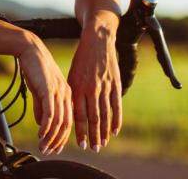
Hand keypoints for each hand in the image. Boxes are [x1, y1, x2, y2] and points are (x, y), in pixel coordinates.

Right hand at [18, 36, 72, 154]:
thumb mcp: (41, 90)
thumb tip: (41, 123)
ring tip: (43, 146)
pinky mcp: (49, 90)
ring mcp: (58, 92)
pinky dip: (46, 126)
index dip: (63, 137)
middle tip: (49, 152)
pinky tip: (41, 134)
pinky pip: (50, 113)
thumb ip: (42, 106)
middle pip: (66, 124)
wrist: (30, 50)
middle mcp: (66, 94)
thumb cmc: (35, 68)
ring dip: (51, 137)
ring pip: (58, 121)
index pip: (69, 121)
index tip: (55, 148)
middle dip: (58, 141)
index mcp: (67, 94)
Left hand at [67, 23, 121, 150]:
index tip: (80, 144)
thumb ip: (73, 93)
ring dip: (104, 132)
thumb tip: (71, 113)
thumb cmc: (82, 59)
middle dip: (92, 136)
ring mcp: (104, 86)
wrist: (97, 39)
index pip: (78, 114)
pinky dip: (116, 119)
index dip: (80, 130)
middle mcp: (90, 88)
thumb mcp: (72, 75)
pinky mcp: (115, 83)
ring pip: (105, 114)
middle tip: (93, 149)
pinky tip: (115, 130)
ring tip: (103, 143)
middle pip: (92, 118)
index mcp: (77, 87)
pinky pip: (116, 105)